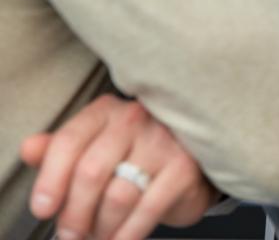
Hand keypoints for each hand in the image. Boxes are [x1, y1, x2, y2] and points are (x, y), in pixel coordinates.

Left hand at [20, 95, 218, 239]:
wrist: (190, 160)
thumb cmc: (133, 155)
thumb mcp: (94, 146)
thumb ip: (59, 149)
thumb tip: (29, 148)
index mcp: (106, 111)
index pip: (69, 141)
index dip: (50, 180)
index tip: (43, 209)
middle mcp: (135, 119)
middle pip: (91, 172)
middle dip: (75, 213)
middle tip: (69, 234)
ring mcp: (163, 141)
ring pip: (117, 196)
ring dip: (101, 227)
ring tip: (97, 237)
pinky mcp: (184, 166)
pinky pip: (147, 208)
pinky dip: (129, 233)